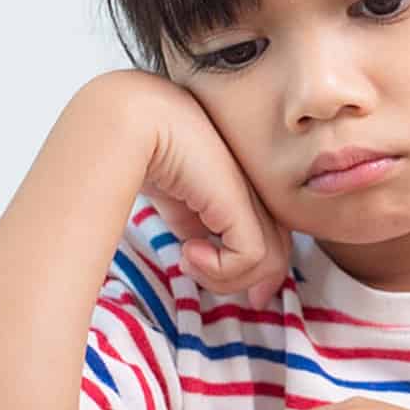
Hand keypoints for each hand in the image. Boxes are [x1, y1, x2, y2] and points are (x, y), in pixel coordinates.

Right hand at [115, 73, 293, 308]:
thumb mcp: (180, 201)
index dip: (257, 271)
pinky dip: (219, 269)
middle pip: (277, 249)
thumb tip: (202, 258)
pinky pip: (251, 255)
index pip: (274, 233)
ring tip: (187, 259)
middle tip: (203, 278)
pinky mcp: (240, 199)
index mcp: (249, 183)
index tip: (237, 291)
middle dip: (248, 282)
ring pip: (270, 260)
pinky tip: (186, 251)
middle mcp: (259, 186)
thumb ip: (199, 227)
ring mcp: (254, 191)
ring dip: (225, 279)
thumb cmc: (145, 153)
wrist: (131, 119)